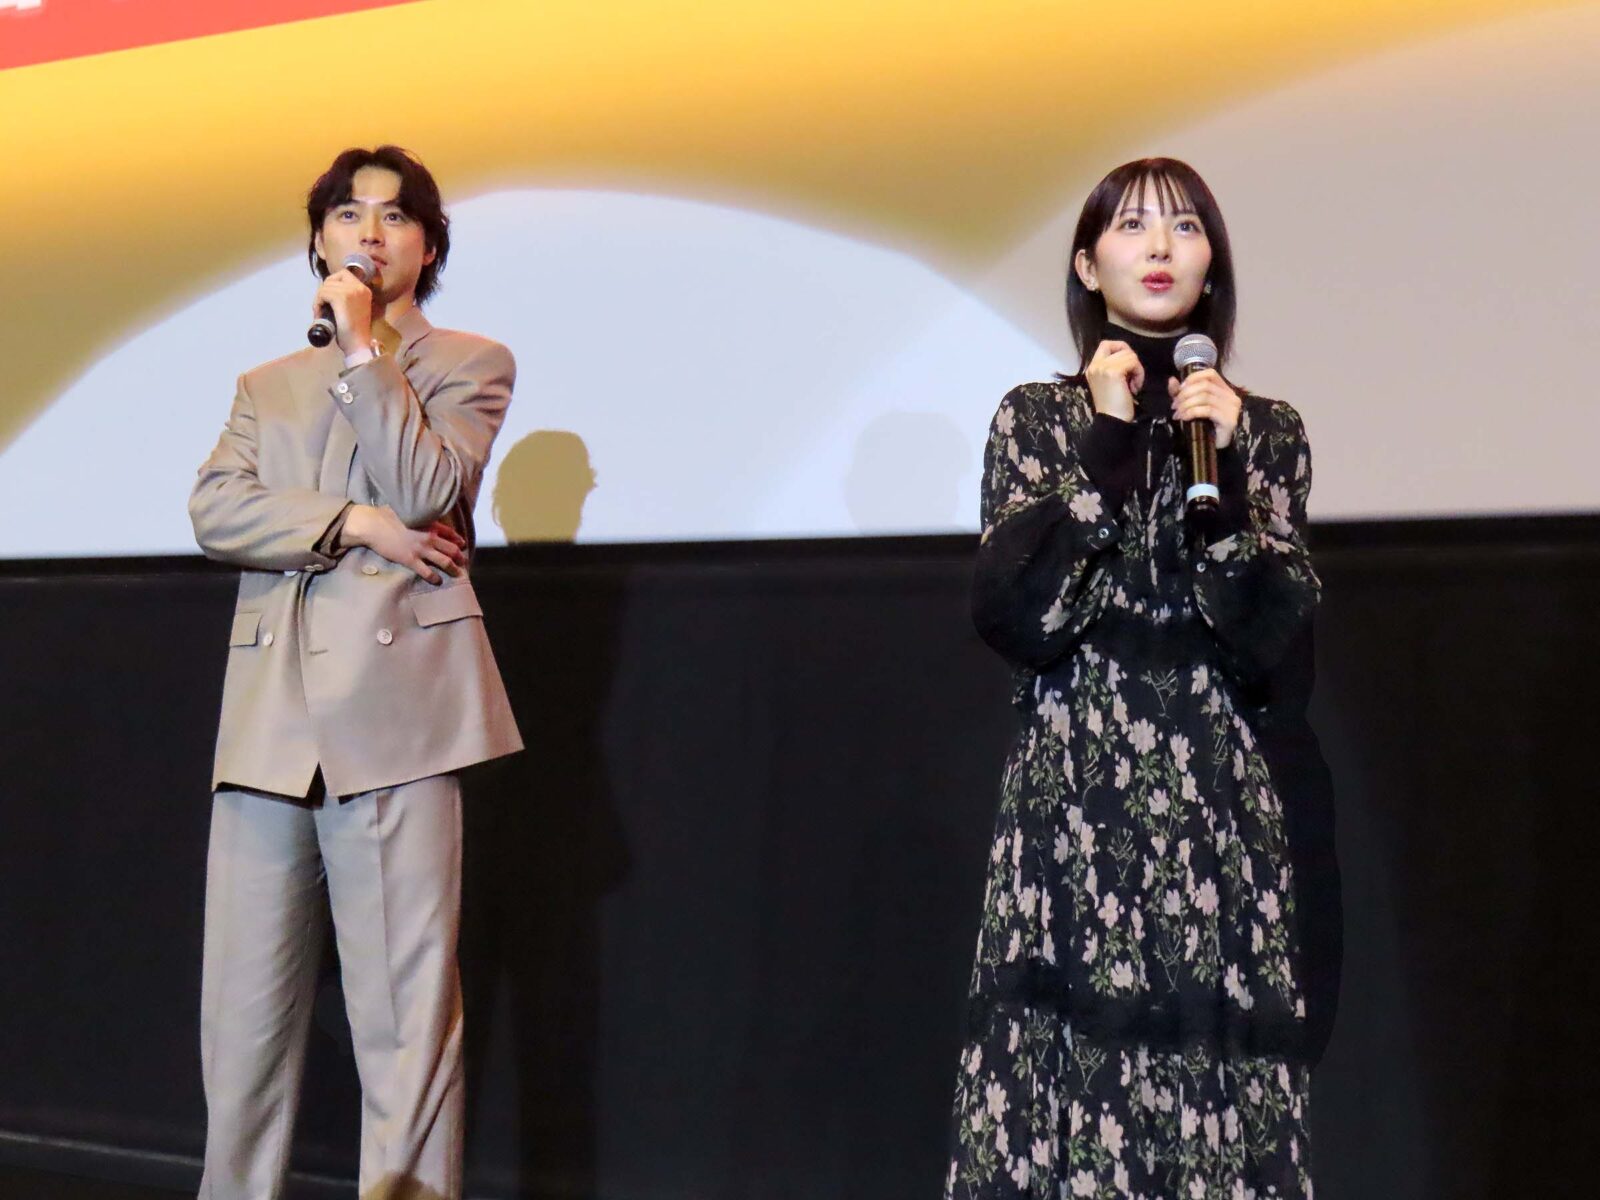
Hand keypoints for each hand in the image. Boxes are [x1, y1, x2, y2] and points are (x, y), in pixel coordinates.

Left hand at [314, 268, 374, 356]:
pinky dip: (317, 303)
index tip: (328, 298)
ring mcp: (351, 291)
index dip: (331, 283)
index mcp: (364, 290)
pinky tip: (319, 314)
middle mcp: (359, 287)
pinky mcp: (342, 298)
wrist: (358, 345)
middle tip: (322, 307)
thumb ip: (347, 299)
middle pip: (332, 279)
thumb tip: (328, 294)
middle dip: (323, 291)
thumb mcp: (354, 310)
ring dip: (319, 299)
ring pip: (325, 286)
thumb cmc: (355, 332)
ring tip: (321, 313)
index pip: (343, 274)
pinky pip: (322, 293)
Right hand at [341, 505, 465, 583]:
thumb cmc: (387, 515)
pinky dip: (434, 578)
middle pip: (451, 549)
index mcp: (429, 524)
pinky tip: (438, 581)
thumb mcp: (408, 511)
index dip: (458, 540)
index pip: (450, 533)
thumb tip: (421, 513)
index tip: (462, 545)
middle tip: (464, 562)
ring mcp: (421, 549)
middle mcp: (429, 537)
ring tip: (458, 574)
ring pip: (444, 561)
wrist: (373, 525)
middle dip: (460, 557)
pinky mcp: (410, 560)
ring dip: (453, 568)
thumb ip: (419, 515)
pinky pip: (427, 571)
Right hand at [1083, 340, 1143, 421]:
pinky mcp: (1113, 372)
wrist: (1112, 421)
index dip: (1121, 348)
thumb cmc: (1114, 406)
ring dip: (1137, 369)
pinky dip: (1139, 374)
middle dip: (1132, 362)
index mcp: (1092, 367)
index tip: (1128, 365)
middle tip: (1132, 379)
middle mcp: (1095, 365)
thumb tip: (1129, 357)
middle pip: (1122, 348)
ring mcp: (1103, 368)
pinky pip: (1134, 363)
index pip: (1106, 344)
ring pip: (1130, 355)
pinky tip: (1135, 388)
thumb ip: (1113, 367)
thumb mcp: (1109, 382)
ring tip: (1133, 385)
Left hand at [1168, 369, 1241, 449]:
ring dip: (1186, 404)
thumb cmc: (1203, 425)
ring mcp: (1232, 408)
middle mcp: (1231, 396)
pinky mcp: (1229, 420)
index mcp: (1224, 389)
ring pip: (1205, 397)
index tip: (1180, 390)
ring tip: (1177, 414)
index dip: (1193, 378)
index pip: (1210, 374)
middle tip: (1174, 406)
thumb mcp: (1189, 405)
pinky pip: (1207, 410)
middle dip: (1185, 394)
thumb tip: (1171, 380)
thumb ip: (1181, 392)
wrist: (1212, 447)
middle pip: (1205, 386)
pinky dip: (1192, 412)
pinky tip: (1184, 418)